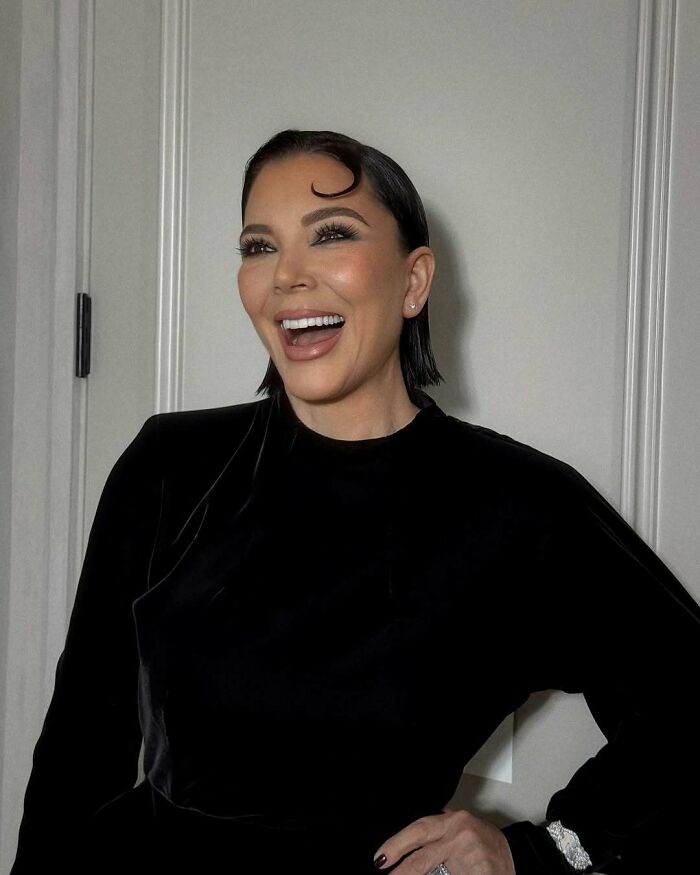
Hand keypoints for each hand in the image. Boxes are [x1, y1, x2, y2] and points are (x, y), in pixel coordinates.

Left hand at [372, 807, 515, 873]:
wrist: (518, 857)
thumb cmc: (486, 844)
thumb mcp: (462, 828)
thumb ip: (440, 830)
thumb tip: (413, 837)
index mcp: (454, 822)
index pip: (418, 830)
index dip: (397, 844)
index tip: (379, 858)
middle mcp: (460, 837)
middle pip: (422, 858)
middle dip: (400, 871)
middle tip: (385, 873)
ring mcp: (471, 858)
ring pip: (434, 874)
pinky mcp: (481, 874)